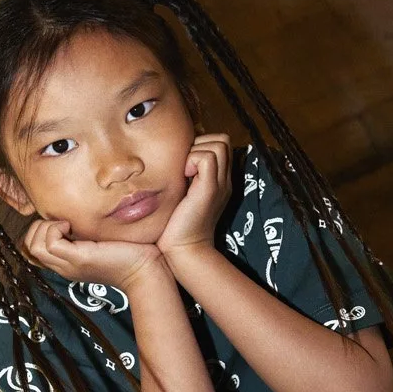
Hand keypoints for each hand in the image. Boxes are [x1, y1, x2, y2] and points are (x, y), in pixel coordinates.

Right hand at [22, 217, 168, 293]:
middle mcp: (63, 266)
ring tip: (68, 224)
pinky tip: (73, 226)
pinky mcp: (78, 259)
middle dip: (40, 226)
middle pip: (29, 245)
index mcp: (67, 263)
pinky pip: (48, 242)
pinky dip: (55, 228)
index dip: (41, 229)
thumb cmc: (129, 252)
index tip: (64, 222)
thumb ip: (85, 232)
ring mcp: (68, 265)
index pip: (33, 248)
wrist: (145, 271)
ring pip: (34, 244)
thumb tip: (77, 211)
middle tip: (64, 222)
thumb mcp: (100, 240)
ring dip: (46, 226)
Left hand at [156, 133, 232, 261]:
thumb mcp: (181, 195)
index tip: (183, 162)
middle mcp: (224, 180)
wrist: (184, 251)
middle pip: (223, 140)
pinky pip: (207, 157)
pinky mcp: (210, 189)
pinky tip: (183, 177)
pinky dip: (193, 159)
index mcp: (218, 181)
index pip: (221, 144)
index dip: (201, 144)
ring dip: (197, 151)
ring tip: (184, 172)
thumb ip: (182, 176)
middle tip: (184, 164)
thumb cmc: (175, 226)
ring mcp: (220, 184)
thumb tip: (169, 155)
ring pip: (218, 144)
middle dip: (201, 143)